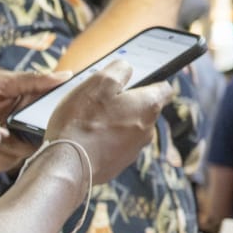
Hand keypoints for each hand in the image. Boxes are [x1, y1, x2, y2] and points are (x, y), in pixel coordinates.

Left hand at [0, 65, 59, 174]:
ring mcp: (9, 149)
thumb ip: (32, 80)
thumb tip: (66, 75)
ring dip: (1, 143)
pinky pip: (1, 163)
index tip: (43, 114)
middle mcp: (23, 131)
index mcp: (30, 111)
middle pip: (41, 141)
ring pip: (20, 153)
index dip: (55, 118)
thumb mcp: (1, 81)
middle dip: (21, 135)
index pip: (53, 117)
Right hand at [38, 69, 170, 186]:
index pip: (164, 88)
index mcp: (148, 105)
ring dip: (113, 123)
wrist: (67, 164)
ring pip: (128, 128)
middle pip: (143, 109)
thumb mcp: (99, 82)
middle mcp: (147, 129)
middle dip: (125, 104)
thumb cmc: (82, 122)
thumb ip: (119, 69)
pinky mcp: (118, 164)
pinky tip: (85, 139)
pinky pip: (114, 146)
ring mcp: (133, 149)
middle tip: (99, 101)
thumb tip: (126, 68)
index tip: (135, 82)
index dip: (151, 81)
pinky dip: (104, 141)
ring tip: (88, 122)